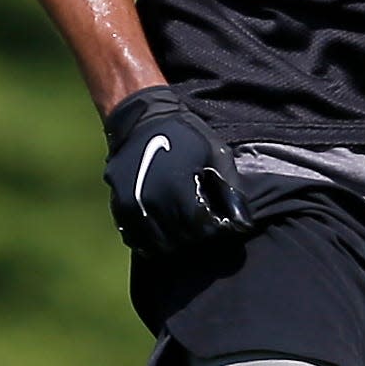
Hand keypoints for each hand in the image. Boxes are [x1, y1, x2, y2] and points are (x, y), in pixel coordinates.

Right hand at [103, 85, 253, 254]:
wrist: (143, 118)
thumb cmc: (184, 133)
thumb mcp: (215, 153)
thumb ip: (230, 189)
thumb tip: (244, 223)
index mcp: (178, 188)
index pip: (202, 230)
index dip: (215, 231)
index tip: (220, 224)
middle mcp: (152, 202)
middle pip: (181, 241)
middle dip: (197, 238)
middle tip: (204, 227)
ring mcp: (132, 207)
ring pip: (159, 247)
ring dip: (176, 243)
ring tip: (186, 229)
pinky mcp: (119, 208)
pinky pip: (136, 241)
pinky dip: (151, 242)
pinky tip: (164, 229)